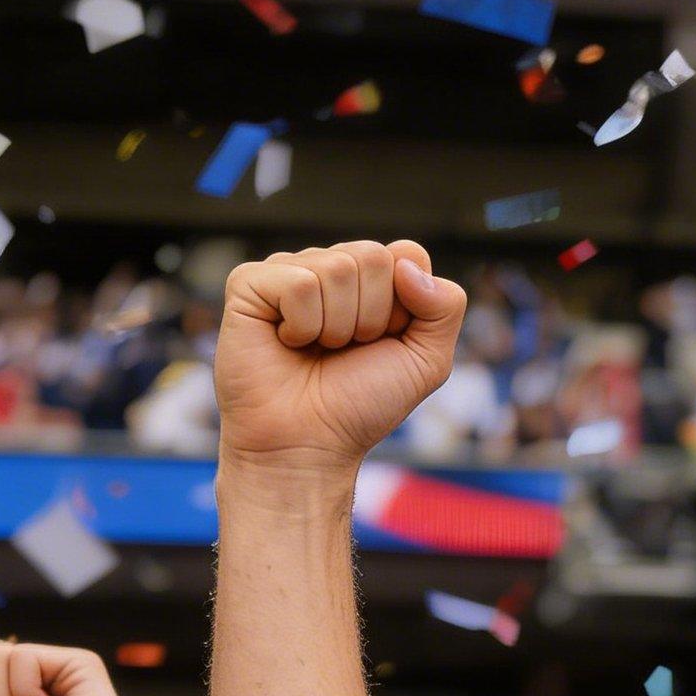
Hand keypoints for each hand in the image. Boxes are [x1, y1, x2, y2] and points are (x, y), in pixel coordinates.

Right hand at [214, 240, 466, 490]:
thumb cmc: (362, 403)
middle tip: (347, 349)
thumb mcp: (427, 361)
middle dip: (372, 317)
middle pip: (374, 256)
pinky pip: (298, 283)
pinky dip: (303, 325)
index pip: (407, 253)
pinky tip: (288, 342)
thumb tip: (407, 261)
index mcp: (373, 280)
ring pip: (338, 268)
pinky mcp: (250, 282)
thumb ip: (445, 307)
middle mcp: (331, 268)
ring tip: (317, 349)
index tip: (385, 341)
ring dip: (338, 326)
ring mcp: (289, 271)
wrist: (309, 442)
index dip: (406, 306)